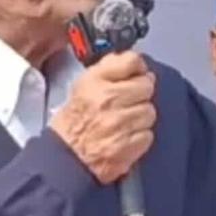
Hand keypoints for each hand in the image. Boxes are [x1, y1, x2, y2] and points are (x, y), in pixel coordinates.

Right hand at [50, 51, 156, 183]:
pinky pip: (147, 134)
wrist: (66, 155)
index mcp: (95, 82)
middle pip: (146, 86)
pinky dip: (140, 136)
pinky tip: (125, 136)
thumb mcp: (83, 85)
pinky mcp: (128, 146)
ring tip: (125, 121)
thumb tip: (132, 60)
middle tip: (129, 100)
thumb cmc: (75, 121)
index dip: (137, 67)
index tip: (136, 73)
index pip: (131, 61)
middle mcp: (108, 100)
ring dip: (140, 116)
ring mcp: (119, 124)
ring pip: (149, 111)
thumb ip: (108, 68)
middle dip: (140, 92)